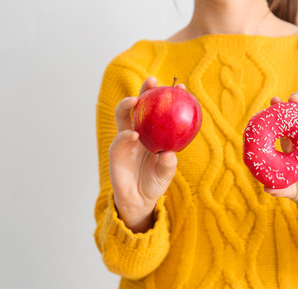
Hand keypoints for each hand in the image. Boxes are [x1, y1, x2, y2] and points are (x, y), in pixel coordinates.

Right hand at [108, 77, 182, 232]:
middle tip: (152, 81)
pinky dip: (126, 135)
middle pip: (140, 106)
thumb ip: (168, 164)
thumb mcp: (166, 174)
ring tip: (136, 100)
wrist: (138, 199)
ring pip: (123, 116)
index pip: (161, 111)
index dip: (169, 97)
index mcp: (154, 133)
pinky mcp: (116, 151)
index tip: (181, 87)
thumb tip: (169, 153)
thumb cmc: (155, 182)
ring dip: (127, 105)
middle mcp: (139, 131)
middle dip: (145, 90)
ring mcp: (126, 140)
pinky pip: (120, 139)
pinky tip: (134, 134)